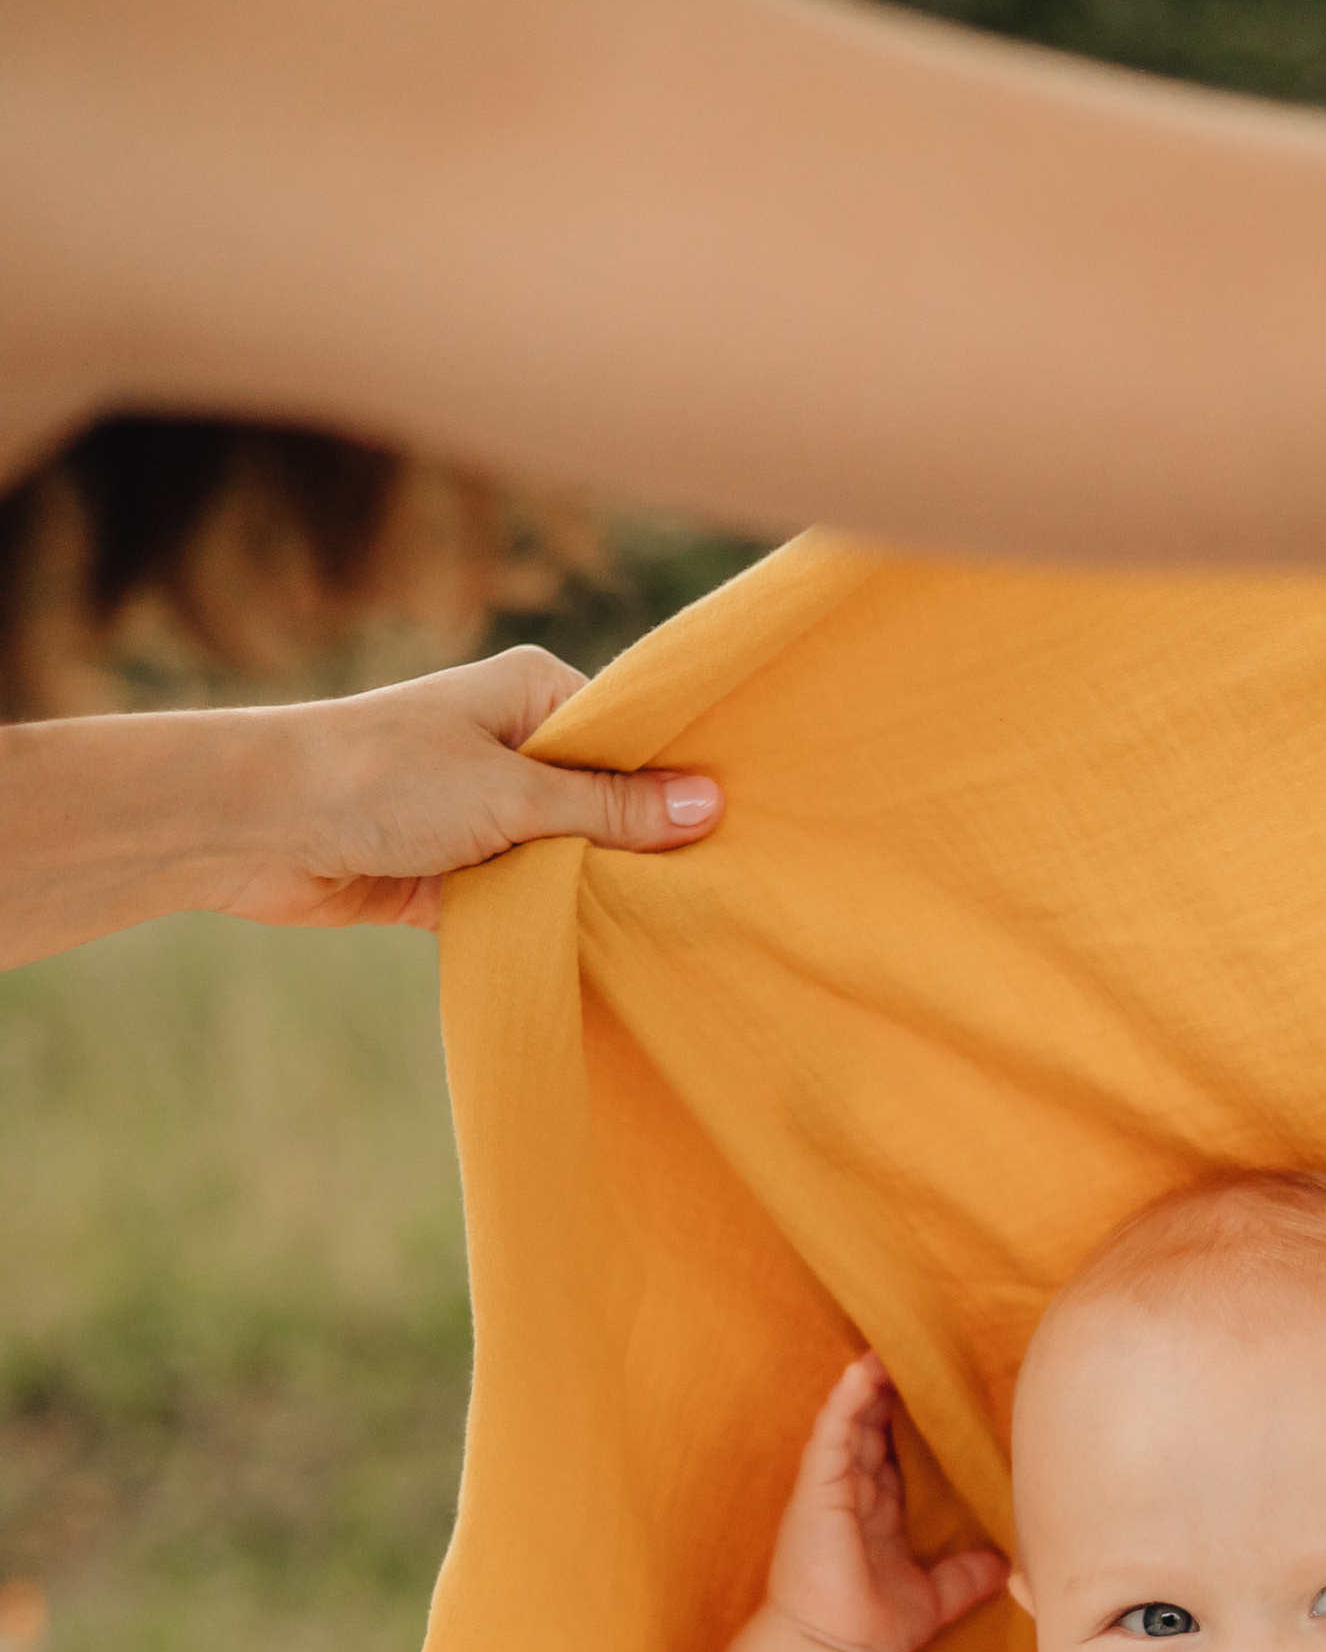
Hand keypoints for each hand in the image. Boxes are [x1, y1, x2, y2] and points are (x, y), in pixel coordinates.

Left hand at [215, 646, 723, 929]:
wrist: (256, 826)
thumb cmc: (380, 779)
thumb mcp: (511, 793)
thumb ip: (610, 807)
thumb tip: (710, 805)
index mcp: (532, 694)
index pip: (632, 736)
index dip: (680, 783)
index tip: (742, 830)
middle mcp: (512, 746)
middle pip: (607, 802)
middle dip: (646, 847)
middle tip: (723, 893)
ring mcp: (485, 812)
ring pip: (570, 859)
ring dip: (596, 894)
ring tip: (676, 932)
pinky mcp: (457, 872)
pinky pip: (527, 902)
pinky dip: (552, 926)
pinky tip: (607, 958)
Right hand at [767, 1358, 1008, 1651]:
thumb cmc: (871, 1630)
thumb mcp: (936, 1597)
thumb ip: (966, 1576)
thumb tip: (1008, 1564)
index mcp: (877, 1514)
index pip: (895, 1456)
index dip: (911, 1424)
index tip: (937, 1393)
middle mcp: (853, 1496)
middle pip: (873, 1431)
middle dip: (890, 1395)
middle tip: (916, 1356)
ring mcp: (832, 1491)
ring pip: (851, 1424)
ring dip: (868, 1387)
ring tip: (888, 1350)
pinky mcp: (816, 1492)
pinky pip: (829, 1437)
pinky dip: (843, 1403)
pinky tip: (859, 1373)